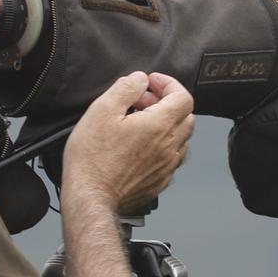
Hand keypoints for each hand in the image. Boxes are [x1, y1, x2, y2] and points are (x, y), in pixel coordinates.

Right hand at [63, 71, 194, 213]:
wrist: (91, 196)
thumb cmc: (93, 158)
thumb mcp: (102, 110)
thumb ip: (126, 88)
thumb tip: (139, 79)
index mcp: (159, 125)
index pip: (183, 97)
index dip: (169, 83)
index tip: (151, 82)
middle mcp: (169, 146)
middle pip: (186, 116)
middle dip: (167, 102)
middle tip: (142, 101)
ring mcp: (167, 166)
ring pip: (181, 138)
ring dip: (167, 125)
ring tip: (141, 123)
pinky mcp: (160, 181)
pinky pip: (171, 158)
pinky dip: (162, 146)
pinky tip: (140, 146)